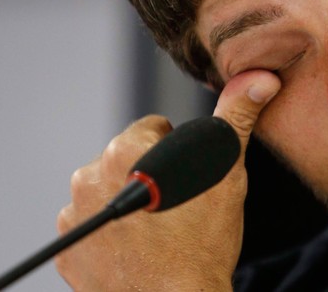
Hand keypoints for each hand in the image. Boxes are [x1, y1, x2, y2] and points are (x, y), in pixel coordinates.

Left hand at [55, 70, 279, 290]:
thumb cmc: (203, 245)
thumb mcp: (227, 174)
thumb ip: (236, 119)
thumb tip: (258, 79)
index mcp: (125, 150)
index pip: (153, 129)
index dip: (176, 152)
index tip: (187, 180)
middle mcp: (89, 177)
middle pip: (128, 159)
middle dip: (150, 174)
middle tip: (177, 207)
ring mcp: (74, 215)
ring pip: (110, 190)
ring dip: (130, 200)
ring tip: (158, 230)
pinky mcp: (70, 249)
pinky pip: (92, 224)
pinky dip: (111, 231)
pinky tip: (137, 246)